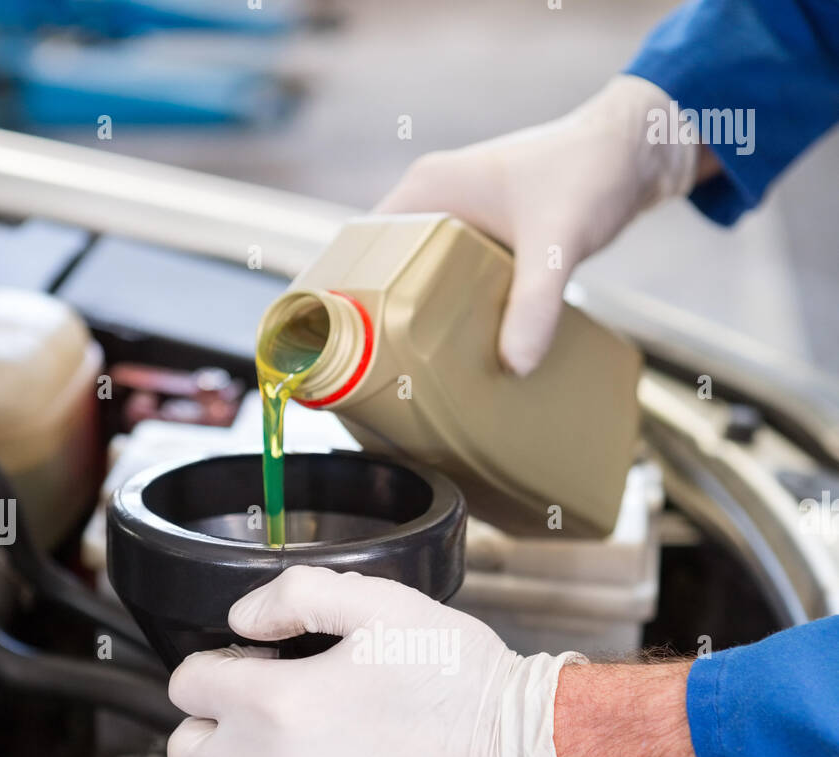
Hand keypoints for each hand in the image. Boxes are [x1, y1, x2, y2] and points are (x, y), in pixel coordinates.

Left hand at [166, 566, 597, 756]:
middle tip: (255, 700)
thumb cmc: (458, 681)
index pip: (188, 684)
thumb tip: (244, 617)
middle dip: (211, 718)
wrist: (515, 752)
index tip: (250, 659)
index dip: (217, 662)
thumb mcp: (380, 604)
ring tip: (262, 748)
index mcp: (277, 702)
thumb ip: (296, 596)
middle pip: (185, 747)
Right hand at [377, 75, 697, 375]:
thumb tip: (516, 366)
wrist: (639, 150)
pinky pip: (457, 285)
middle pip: (388, 273)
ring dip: (423, 323)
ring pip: (423, 282)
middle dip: (387, 321)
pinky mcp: (489, 242)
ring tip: (418, 374)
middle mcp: (435, 203)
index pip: (362, 247)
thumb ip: (535, 303)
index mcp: (428, 190)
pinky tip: (466, 353)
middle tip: (385, 374)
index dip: (351, 296)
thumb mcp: (557, 242)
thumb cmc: (591, 170)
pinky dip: (458, 316)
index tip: (350, 346)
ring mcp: (462, 223)